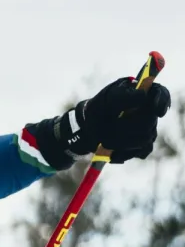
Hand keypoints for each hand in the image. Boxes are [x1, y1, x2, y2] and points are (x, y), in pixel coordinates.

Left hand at [25, 77, 171, 169]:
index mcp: (141, 94)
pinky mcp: (142, 144)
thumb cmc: (97, 109)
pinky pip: (141, 151)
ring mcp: (148, 128)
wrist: (86, 129)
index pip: (160, 93)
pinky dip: (124, 153)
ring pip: (145, 138)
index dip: (161, 101)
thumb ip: (124, 96)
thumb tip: (143, 95)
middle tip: (109, 128)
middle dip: (127, 127)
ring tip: (104, 141)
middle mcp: (148, 111)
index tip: (157, 111)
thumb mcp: (108, 99)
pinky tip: (111, 151)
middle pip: (150, 121)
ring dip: (122, 141)